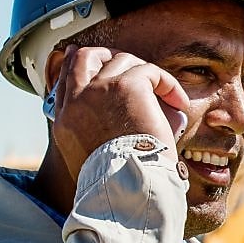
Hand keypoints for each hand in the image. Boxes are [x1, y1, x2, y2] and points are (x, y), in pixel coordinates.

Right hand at [48, 45, 190, 180]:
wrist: (127, 187)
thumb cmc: (119, 182)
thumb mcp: (93, 158)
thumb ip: (97, 133)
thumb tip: (125, 117)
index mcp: (65, 120)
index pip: (66, 78)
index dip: (81, 66)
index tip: (97, 65)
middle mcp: (77, 101)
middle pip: (84, 56)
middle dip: (107, 55)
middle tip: (132, 68)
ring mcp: (99, 89)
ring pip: (122, 61)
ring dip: (146, 75)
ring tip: (164, 97)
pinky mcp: (127, 86)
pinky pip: (149, 70)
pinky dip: (167, 83)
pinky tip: (177, 102)